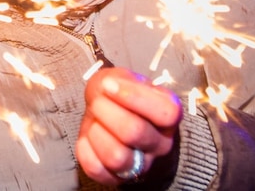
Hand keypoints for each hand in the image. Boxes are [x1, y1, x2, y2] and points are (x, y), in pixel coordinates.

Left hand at [76, 67, 181, 184]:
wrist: (109, 117)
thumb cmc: (118, 97)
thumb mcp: (123, 78)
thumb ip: (120, 80)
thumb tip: (110, 86)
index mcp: (168, 117)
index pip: (166, 112)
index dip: (133, 96)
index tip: (109, 85)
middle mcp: (160, 144)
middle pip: (135, 132)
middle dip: (107, 111)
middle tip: (97, 103)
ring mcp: (140, 164)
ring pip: (117, 157)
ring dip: (97, 133)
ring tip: (95, 122)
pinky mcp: (116, 177)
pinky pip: (98, 170)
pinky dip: (86, 150)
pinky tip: (88, 137)